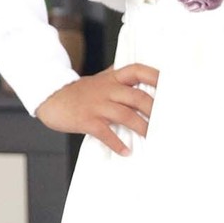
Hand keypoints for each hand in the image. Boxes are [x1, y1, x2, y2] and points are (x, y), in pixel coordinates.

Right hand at [36, 62, 159, 155]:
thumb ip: (120, 77)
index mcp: (113, 78)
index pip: (138, 71)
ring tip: (152, 138)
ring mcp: (97, 104)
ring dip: (141, 128)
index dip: (156, 77)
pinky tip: (126, 151)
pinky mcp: (86, 120)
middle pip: (138, 97)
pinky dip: (117, 143)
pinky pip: (105, 132)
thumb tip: (144, 75)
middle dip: (155, 110)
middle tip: (168, 123)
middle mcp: (107, 89)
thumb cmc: (80, 91)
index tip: (172, 86)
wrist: (51, 97)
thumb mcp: (101, 79)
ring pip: (125, 115)